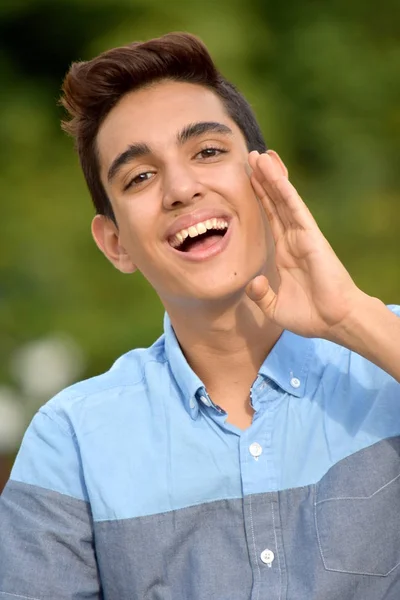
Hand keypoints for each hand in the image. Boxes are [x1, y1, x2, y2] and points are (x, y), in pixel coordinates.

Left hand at [246, 150, 362, 339]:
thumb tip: (253, 282)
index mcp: (284, 253)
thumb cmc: (310, 316)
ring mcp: (302, 235)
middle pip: (274, 203)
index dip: (259, 199)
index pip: (269, 218)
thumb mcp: (274, 307)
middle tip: (251, 157)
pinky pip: (294, 208)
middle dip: (262, 180)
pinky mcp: (311, 235)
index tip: (247, 179)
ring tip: (259, 156)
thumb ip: (260, 294)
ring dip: (270, 177)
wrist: (334, 321)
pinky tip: (273, 172)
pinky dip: (283, 189)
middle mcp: (293, 239)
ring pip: (283, 199)